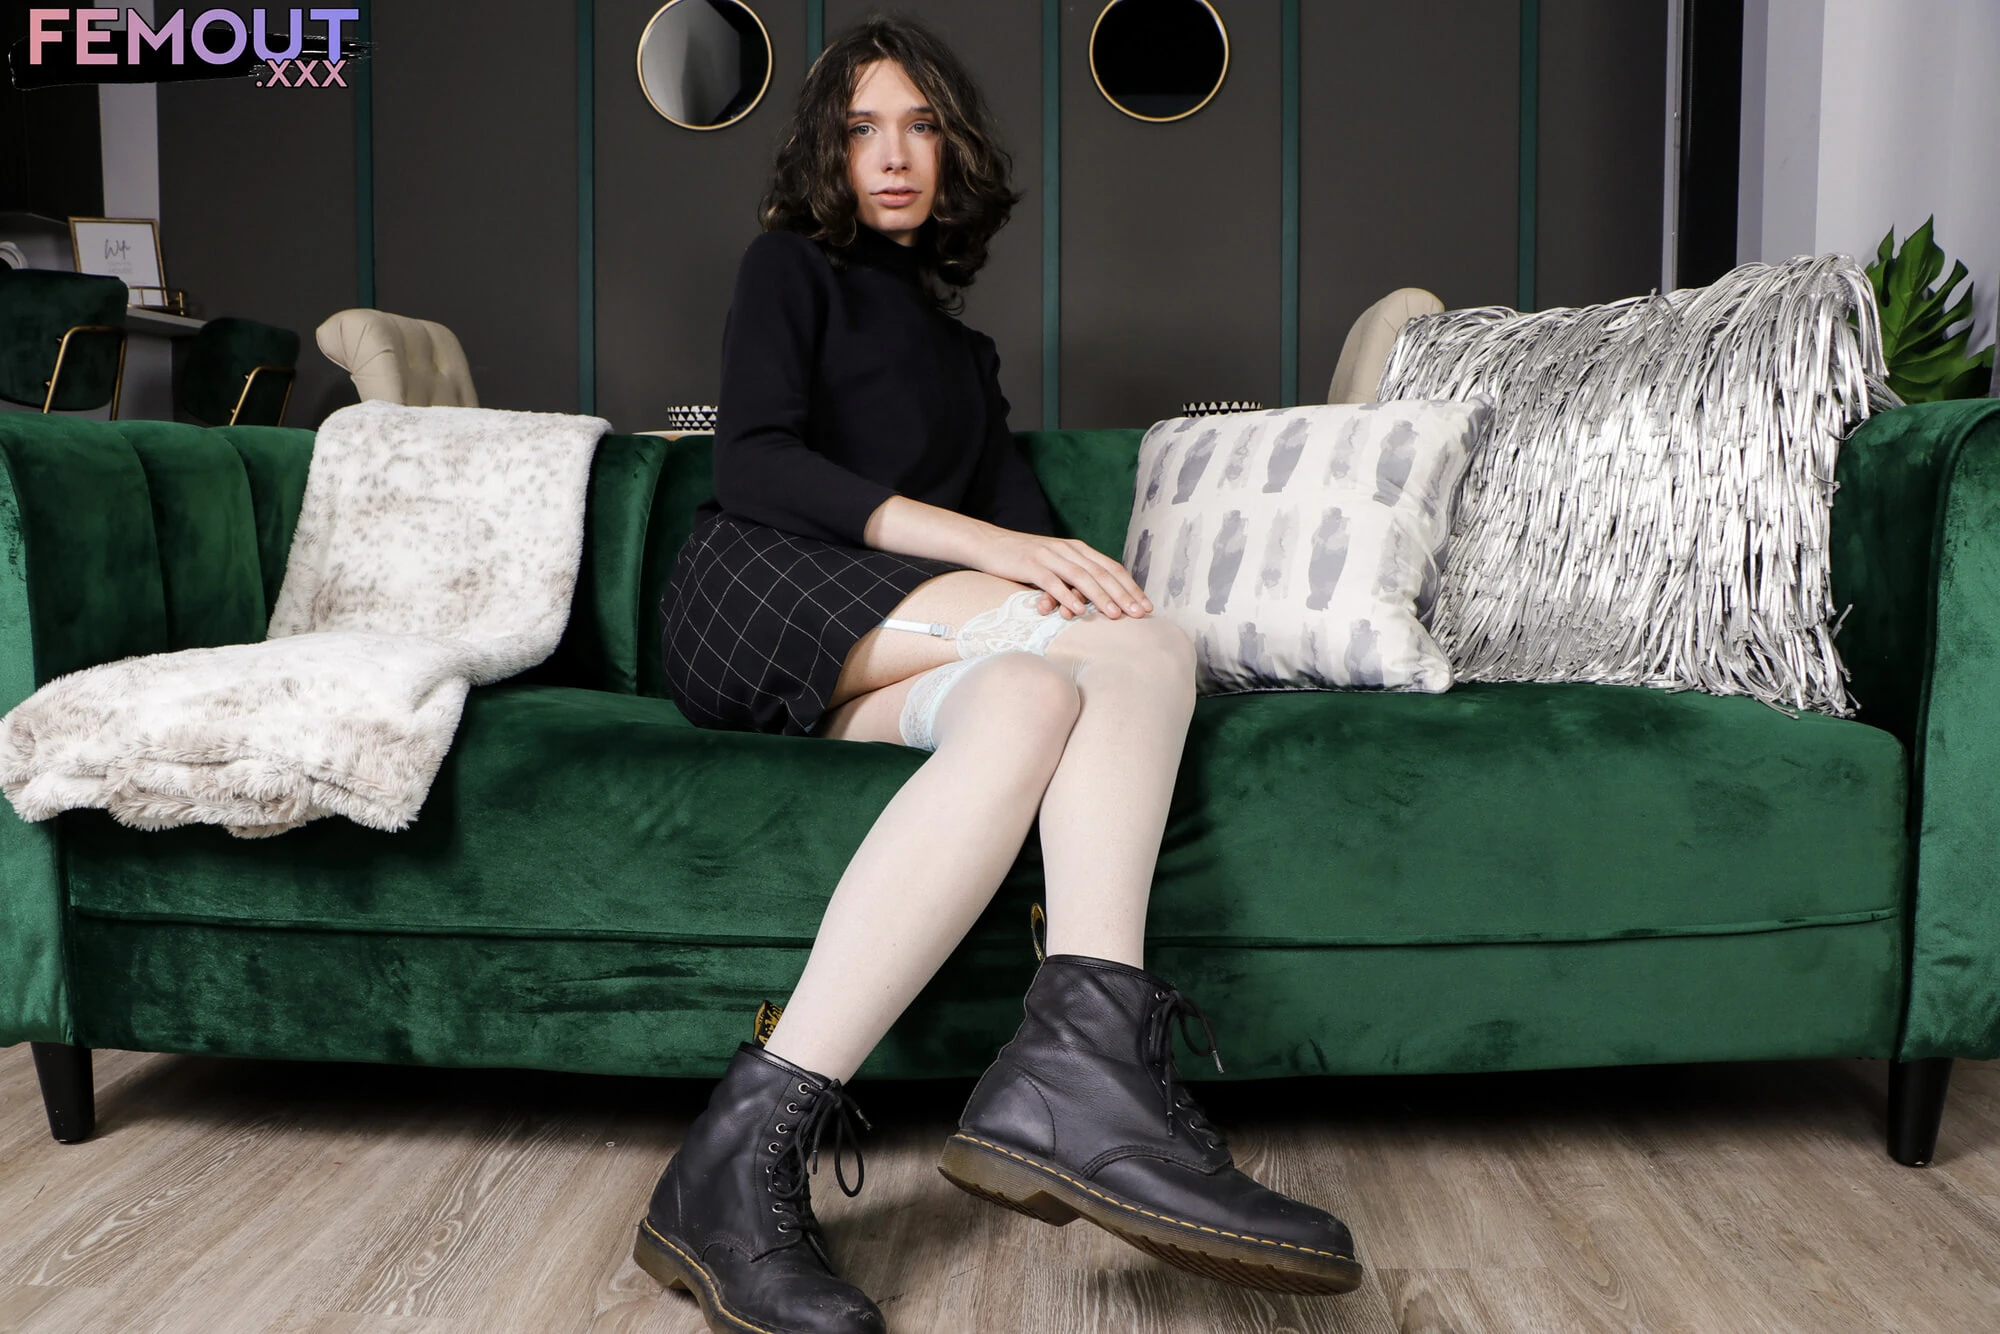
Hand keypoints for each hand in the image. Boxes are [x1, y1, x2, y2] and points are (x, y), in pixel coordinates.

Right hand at [982, 530, 1154, 620]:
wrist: (989, 544)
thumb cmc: (1024, 560)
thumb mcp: (1056, 563)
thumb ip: (1076, 575)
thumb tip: (1101, 598)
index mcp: (1078, 549)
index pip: (1111, 568)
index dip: (1131, 587)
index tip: (1145, 606)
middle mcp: (1068, 549)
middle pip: (1102, 573)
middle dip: (1123, 594)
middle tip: (1139, 614)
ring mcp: (1049, 556)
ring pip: (1081, 577)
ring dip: (1100, 597)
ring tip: (1115, 615)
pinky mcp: (1030, 565)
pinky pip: (1052, 582)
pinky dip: (1067, 596)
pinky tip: (1078, 610)